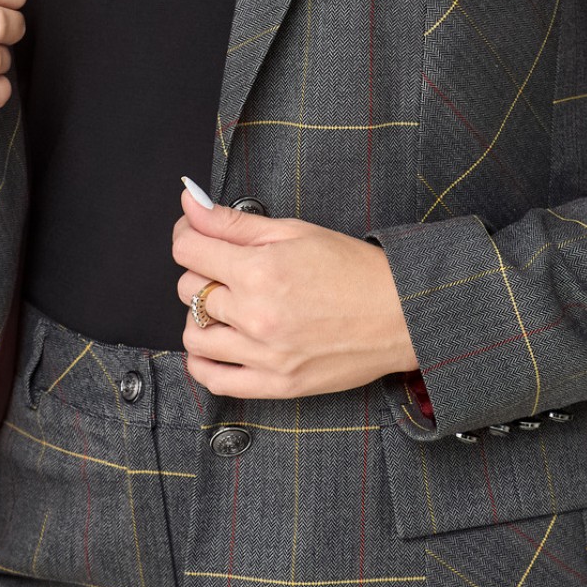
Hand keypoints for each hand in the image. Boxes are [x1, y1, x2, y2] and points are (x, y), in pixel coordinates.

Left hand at [171, 186, 418, 397]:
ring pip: (193, 336)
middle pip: (188, 290)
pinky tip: (216, 346)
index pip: (188, 249)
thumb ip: (233, 221)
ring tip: (228, 308)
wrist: (399, 313)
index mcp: (260, 270)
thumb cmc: (352, 269)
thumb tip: (188, 201)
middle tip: (227, 270)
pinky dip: (202, 364)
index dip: (187, 234)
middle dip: (202, 274)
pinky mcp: (276, 385)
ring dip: (201, 317)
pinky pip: (214, 381)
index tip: (197, 235)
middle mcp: (256, 314)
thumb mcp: (293, 231)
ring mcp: (264, 355)